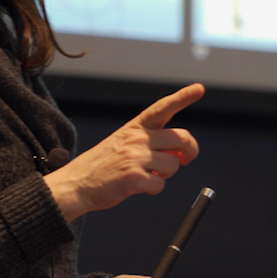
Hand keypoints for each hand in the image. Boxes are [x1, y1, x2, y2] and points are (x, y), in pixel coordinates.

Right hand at [44, 83, 203, 220]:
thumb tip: (181, 153)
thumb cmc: (103, 165)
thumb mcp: (124, 143)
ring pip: (173, 164)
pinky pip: (160, 184)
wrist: (77, 183)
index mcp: (135, 128)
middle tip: (186, 159)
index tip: (199, 89)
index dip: (182, 98)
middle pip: (181, 138)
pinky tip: (137, 186)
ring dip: (165, 174)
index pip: (162, 108)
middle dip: (190, 151)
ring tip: (147, 175)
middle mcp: (137, 138)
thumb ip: (152, 143)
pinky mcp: (134, 177)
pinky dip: (153, 189)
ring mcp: (135, 157)